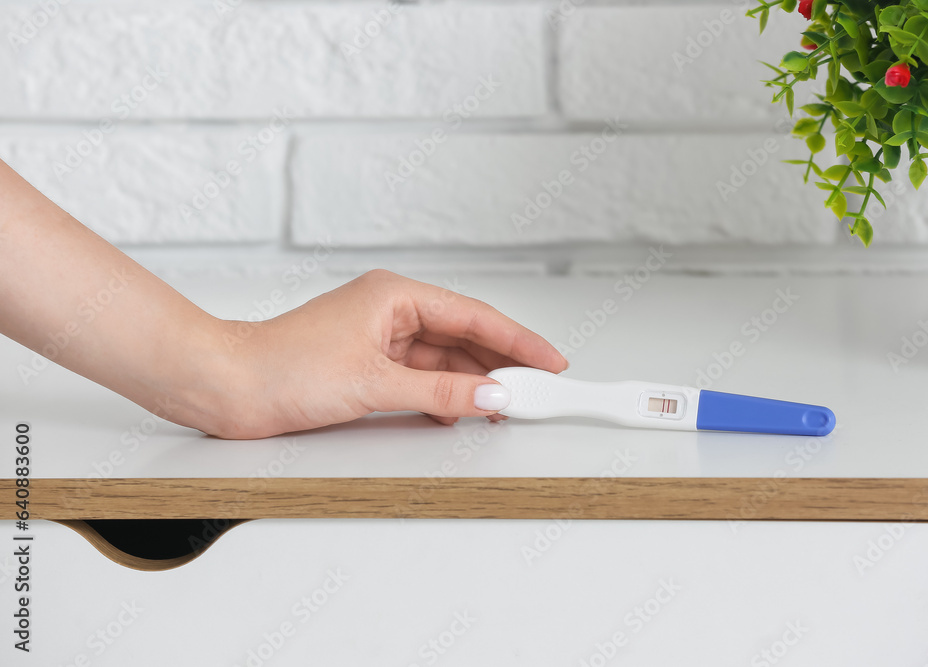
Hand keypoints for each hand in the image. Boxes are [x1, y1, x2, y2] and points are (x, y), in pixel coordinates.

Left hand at [213, 270, 567, 438]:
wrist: (226, 386)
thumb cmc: (281, 367)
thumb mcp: (374, 383)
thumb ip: (441, 394)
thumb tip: (491, 396)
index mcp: (395, 295)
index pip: (474, 316)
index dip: (518, 341)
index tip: (550, 361)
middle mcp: (391, 311)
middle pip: (464, 337)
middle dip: (502, 363)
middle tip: (539, 389)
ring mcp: (379, 339)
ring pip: (444, 360)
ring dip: (475, 382)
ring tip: (510, 404)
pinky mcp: (368, 366)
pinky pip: (422, 378)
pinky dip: (446, 396)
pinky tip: (465, 411)